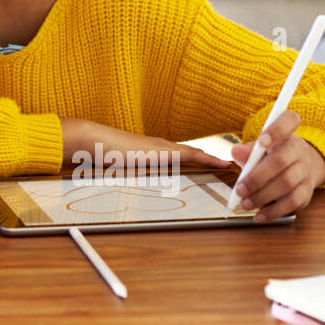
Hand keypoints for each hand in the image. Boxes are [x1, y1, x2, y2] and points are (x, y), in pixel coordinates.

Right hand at [60, 118, 235, 175]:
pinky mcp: (162, 150)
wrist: (93, 141)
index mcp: (151, 151)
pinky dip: (207, 157)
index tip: (216, 165)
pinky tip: (219, 162)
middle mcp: (159, 146)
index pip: (181, 155)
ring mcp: (161, 146)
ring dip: (212, 159)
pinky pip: (191, 154)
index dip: (199, 159)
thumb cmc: (102, 154)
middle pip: (192, 152)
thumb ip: (129, 172)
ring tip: (231, 165)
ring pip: (194, 152)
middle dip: (211, 159)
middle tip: (231, 166)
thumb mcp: (119, 167)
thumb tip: (130, 183)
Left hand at [229, 110, 324, 221]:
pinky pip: (293, 203)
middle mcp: (299, 151)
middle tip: (240, 189)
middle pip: (281, 161)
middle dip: (257, 177)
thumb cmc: (273, 155)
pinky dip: (274, 211)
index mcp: (287, 134)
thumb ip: (247, 150)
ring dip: (263, 196)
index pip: (289, 121)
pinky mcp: (308, 192)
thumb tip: (236, 151)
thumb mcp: (260, 148)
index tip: (262, 140)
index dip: (277, 130)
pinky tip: (259, 215)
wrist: (302, 167)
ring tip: (245, 203)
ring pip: (287, 184)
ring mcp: (306, 172)